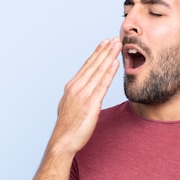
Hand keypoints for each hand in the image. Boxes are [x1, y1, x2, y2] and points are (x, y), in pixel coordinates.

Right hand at [49, 37, 120, 154]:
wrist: (62, 141)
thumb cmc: (67, 127)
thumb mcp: (68, 106)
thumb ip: (76, 96)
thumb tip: (80, 92)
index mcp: (72, 86)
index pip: (86, 66)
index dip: (97, 53)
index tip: (104, 43)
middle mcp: (76, 87)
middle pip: (93, 65)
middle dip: (105, 50)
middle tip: (114, 38)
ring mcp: (83, 94)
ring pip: (98, 71)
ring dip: (109, 57)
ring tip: (117, 45)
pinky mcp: (91, 104)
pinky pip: (102, 85)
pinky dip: (109, 73)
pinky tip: (115, 64)